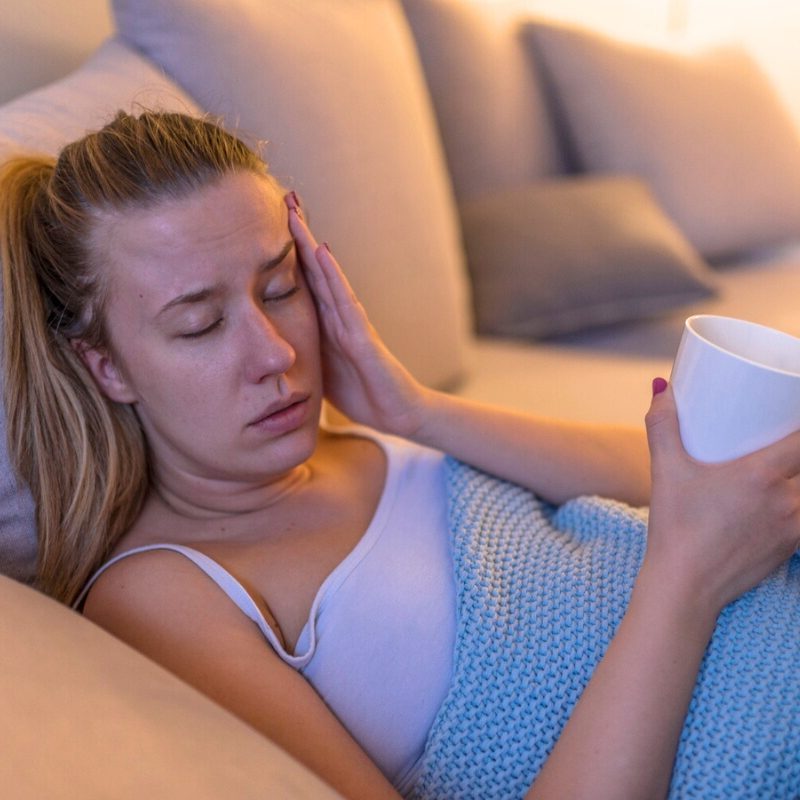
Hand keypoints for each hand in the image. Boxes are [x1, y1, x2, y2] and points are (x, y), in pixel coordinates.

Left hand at [286, 193, 429, 435]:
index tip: (265, 223)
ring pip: (327, 275)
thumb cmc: (362, 393)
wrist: (400, 414)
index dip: (286, 253)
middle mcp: (339, 316)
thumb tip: (265, 351)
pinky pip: (346, 303)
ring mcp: (353, 323)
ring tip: (294, 212)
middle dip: (298, 233)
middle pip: (314, 267)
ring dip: (310, 244)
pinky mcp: (364, 339)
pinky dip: (334, 276)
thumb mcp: (318, 371)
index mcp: (325, 325)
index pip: (303, 281)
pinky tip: (323, 252)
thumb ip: (300, 353)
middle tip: (282, 196)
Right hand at [643, 380, 799, 613]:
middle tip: (779, 444)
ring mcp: (794, 529)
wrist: (685, 585)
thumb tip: (661, 389)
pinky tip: (777, 505)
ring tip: (777, 476)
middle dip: (795, 454)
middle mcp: (787, 502)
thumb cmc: (676, 527)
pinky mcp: (791, 549)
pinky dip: (795, 509)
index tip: (789, 417)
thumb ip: (662, 426)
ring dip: (797, 483)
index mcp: (761, 476)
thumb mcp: (665, 470)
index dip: (798, 425)